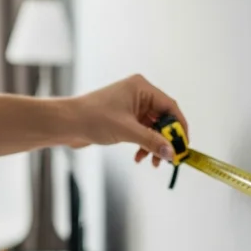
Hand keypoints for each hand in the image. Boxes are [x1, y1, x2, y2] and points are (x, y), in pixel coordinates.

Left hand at [68, 74, 188, 166]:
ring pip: (153, 128)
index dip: (179, 127)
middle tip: (169, 158)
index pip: (170, 107)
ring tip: (152, 162)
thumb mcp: (127, 131)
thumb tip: (171, 153)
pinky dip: (143, 145)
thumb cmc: (92, 118)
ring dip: (154, 145)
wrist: (67, 123)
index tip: (184, 145)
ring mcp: (131, 106)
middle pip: (163, 118)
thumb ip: (152, 142)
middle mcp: (139, 94)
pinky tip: (139, 157)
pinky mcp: (124, 118)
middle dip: (166, 140)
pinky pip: (142, 132)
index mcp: (141, 88)